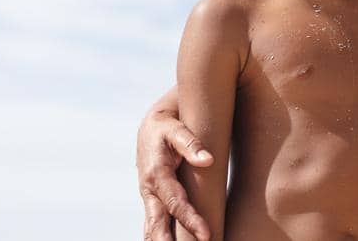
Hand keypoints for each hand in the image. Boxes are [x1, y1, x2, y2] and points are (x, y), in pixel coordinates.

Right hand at [137, 105, 213, 240]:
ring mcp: (149, 197)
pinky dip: (158, 236)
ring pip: (151, 227)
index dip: (191, 219)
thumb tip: (208, 160)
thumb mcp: (177, 129)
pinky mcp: (153, 199)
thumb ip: (191, 144)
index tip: (206, 235)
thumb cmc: (167, 127)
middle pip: (157, 223)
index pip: (176, 203)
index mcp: (156, 175)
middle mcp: (149, 190)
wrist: (150, 127)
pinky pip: (153, 222)